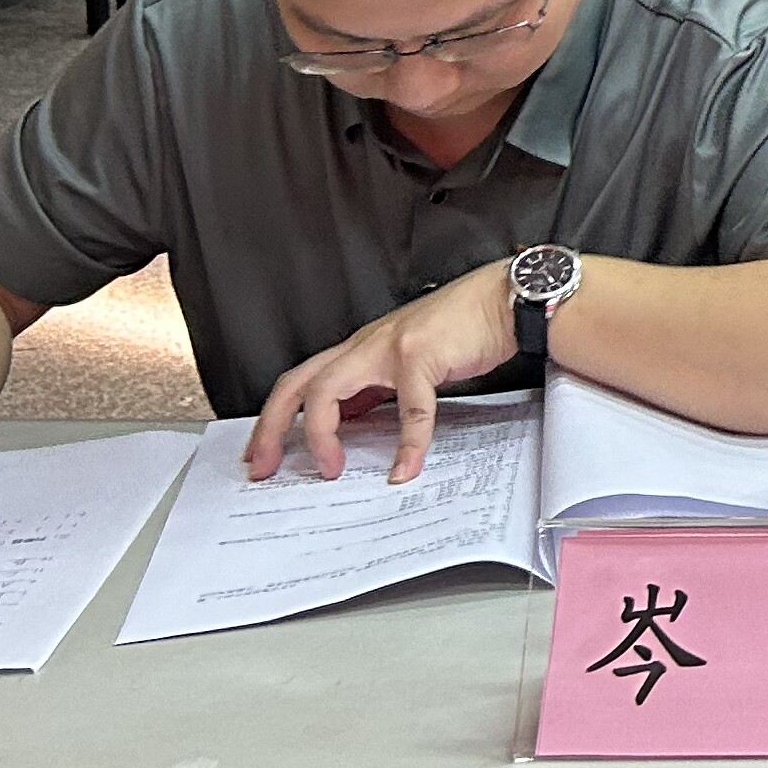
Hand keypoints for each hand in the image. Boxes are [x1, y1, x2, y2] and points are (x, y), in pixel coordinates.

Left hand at [245, 264, 518, 484]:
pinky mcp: (421, 355)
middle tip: (264, 467)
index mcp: (360, 349)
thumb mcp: (406, 359)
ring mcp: (389, 348)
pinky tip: (406, 466)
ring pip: (328, 390)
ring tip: (331, 469)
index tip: (265, 454)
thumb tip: (351, 421)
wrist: (502, 298)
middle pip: (297, 384)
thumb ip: (375, 386)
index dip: (274, 420)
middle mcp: (365, 346)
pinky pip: (409, 409)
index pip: (300, 382)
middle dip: (272, 428)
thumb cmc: (463, 326)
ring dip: (322, 435)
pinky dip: (407, 444)